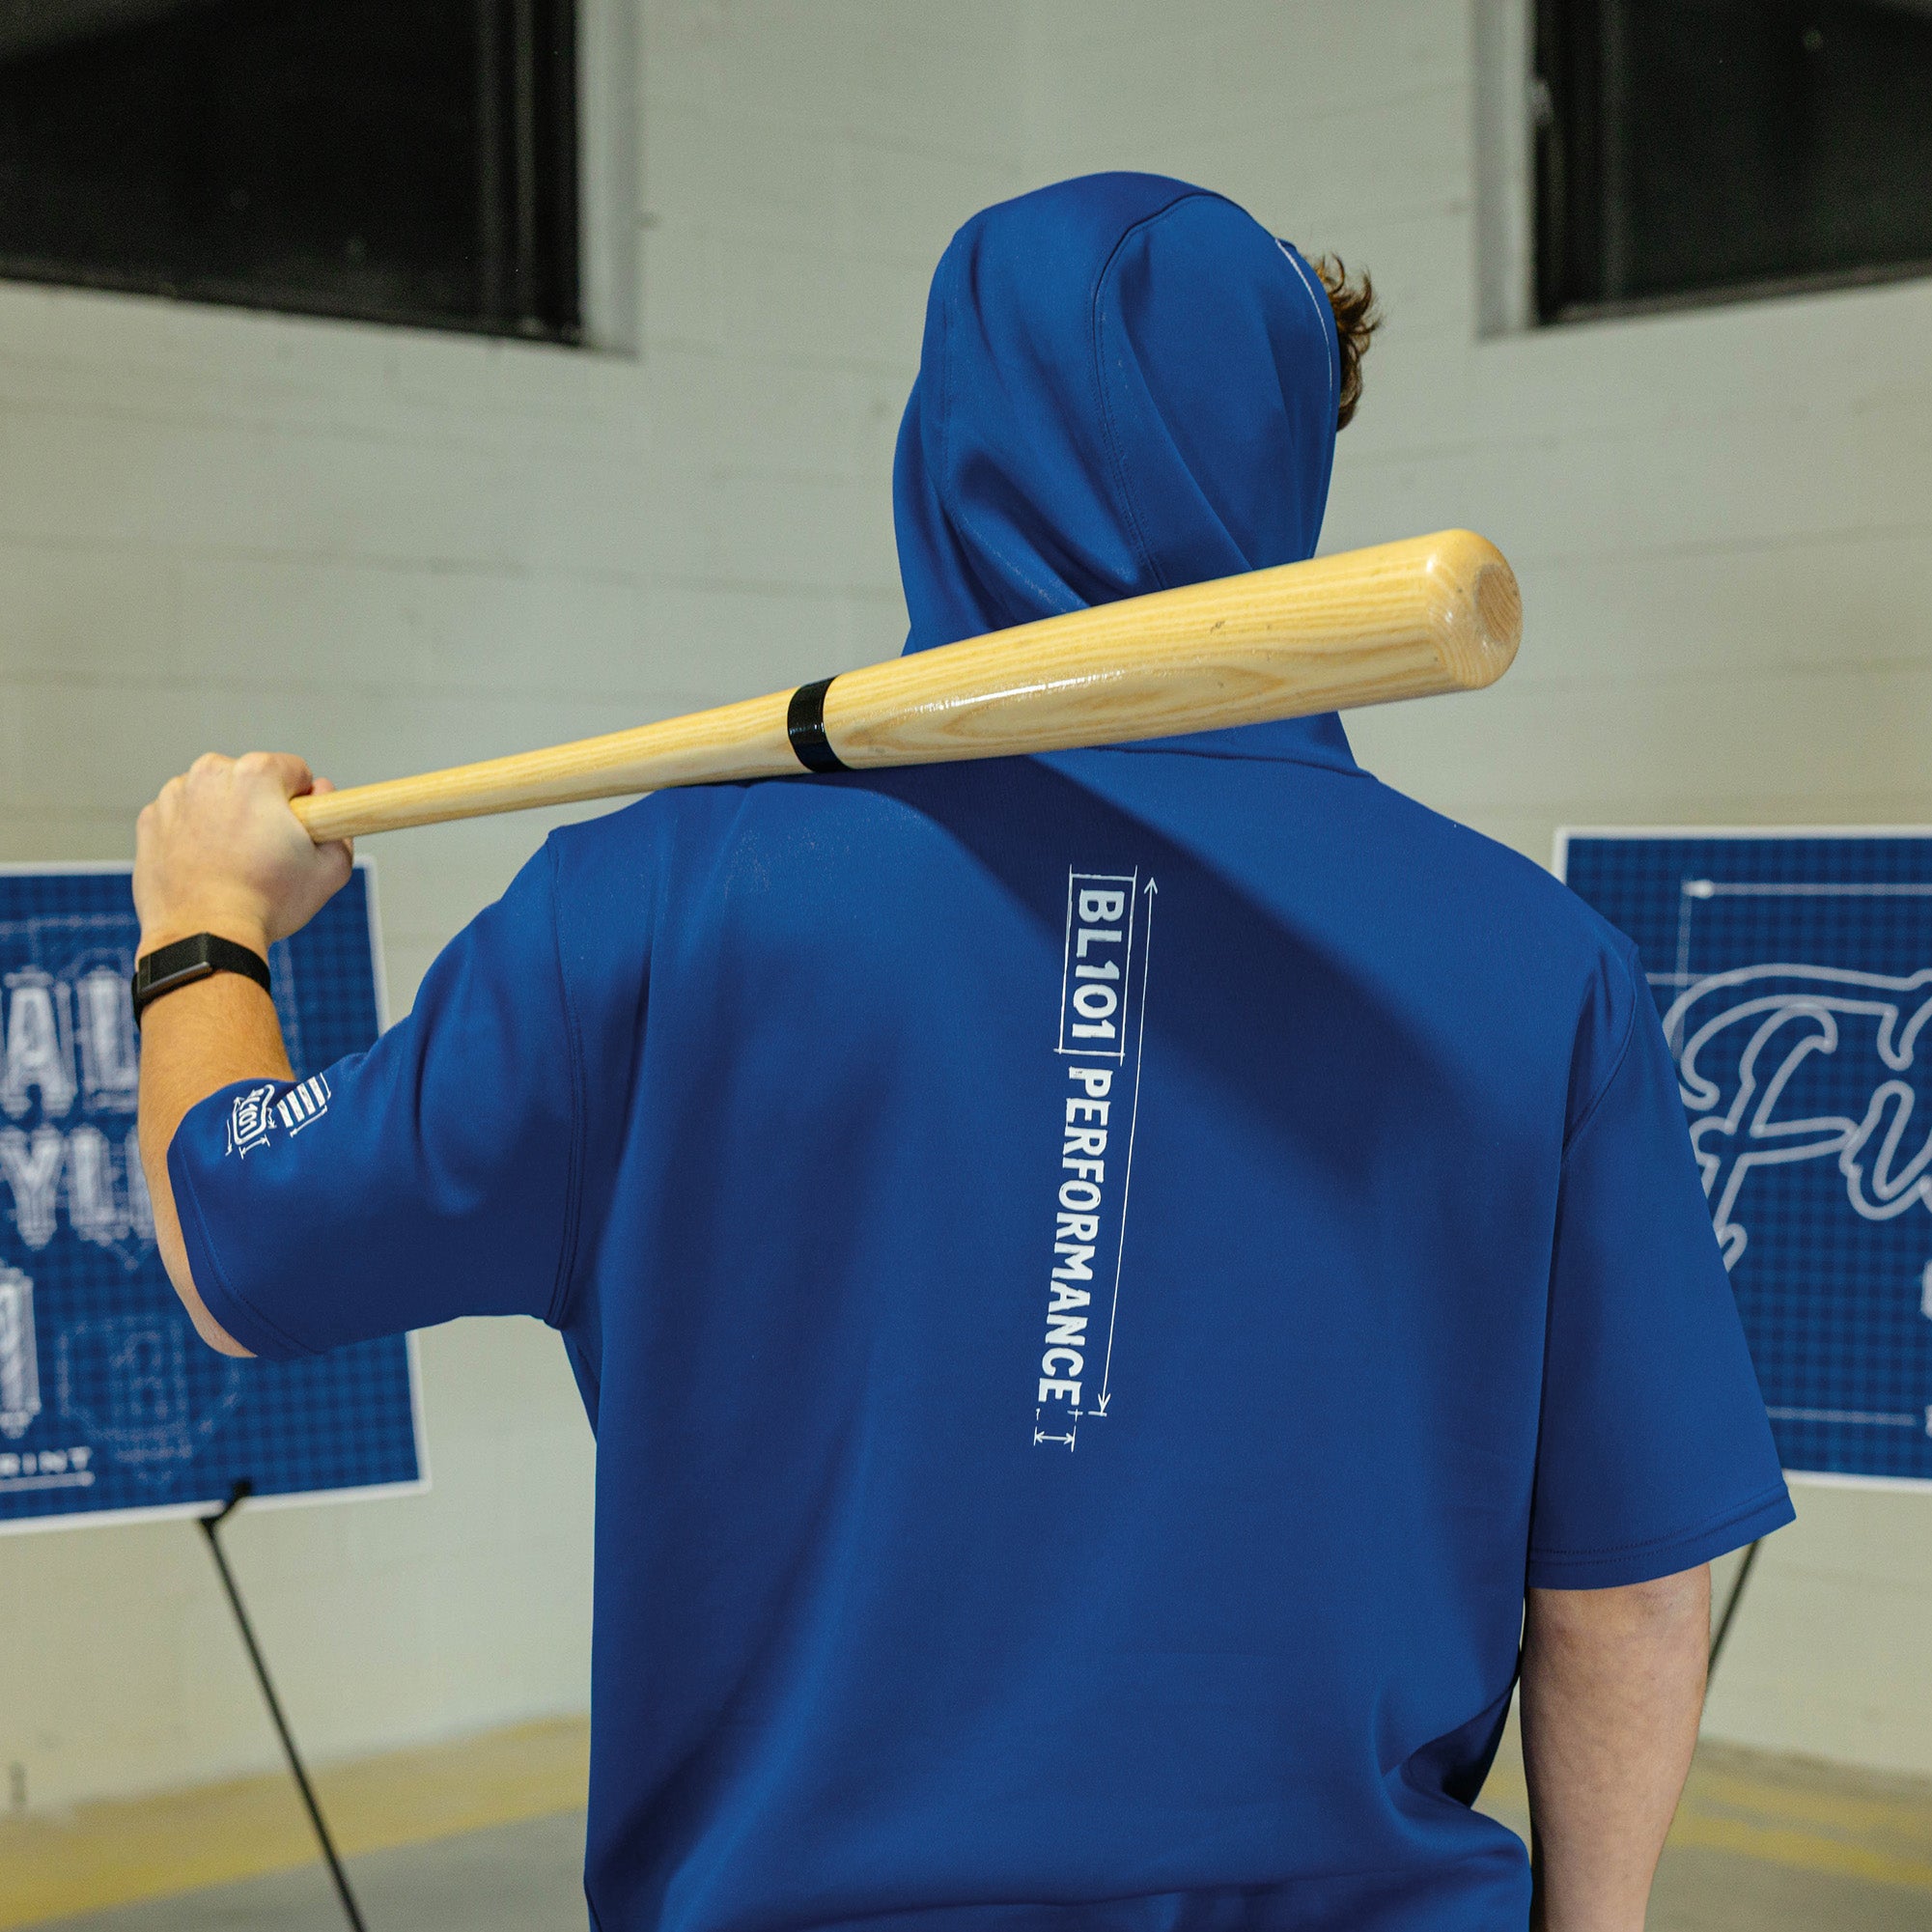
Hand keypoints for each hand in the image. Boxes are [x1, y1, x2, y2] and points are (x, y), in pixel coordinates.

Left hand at [134, 752, 352, 956]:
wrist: (204, 936)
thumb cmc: (267, 902)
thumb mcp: (331, 869)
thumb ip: (340, 823)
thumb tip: (323, 797)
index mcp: (256, 773)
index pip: (295, 771)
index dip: (304, 804)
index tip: (297, 833)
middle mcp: (210, 773)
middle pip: (251, 779)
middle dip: (262, 807)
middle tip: (266, 852)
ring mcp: (174, 796)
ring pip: (215, 796)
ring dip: (226, 817)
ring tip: (234, 863)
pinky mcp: (150, 820)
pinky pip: (183, 816)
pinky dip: (195, 834)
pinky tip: (206, 866)